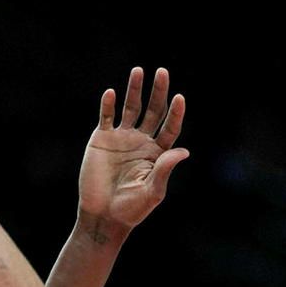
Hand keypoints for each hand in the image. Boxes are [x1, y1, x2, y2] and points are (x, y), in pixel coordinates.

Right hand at [78, 67, 187, 232]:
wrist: (102, 215)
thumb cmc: (130, 208)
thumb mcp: (152, 191)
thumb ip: (164, 169)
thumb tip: (183, 151)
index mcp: (157, 153)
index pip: (170, 127)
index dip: (175, 113)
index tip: (179, 98)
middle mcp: (141, 141)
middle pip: (152, 111)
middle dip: (158, 92)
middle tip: (162, 72)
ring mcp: (121, 138)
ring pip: (130, 108)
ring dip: (134, 90)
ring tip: (138, 71)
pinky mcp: (101, 139)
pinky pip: (106, 117)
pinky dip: (107, 105)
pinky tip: (111, 94)